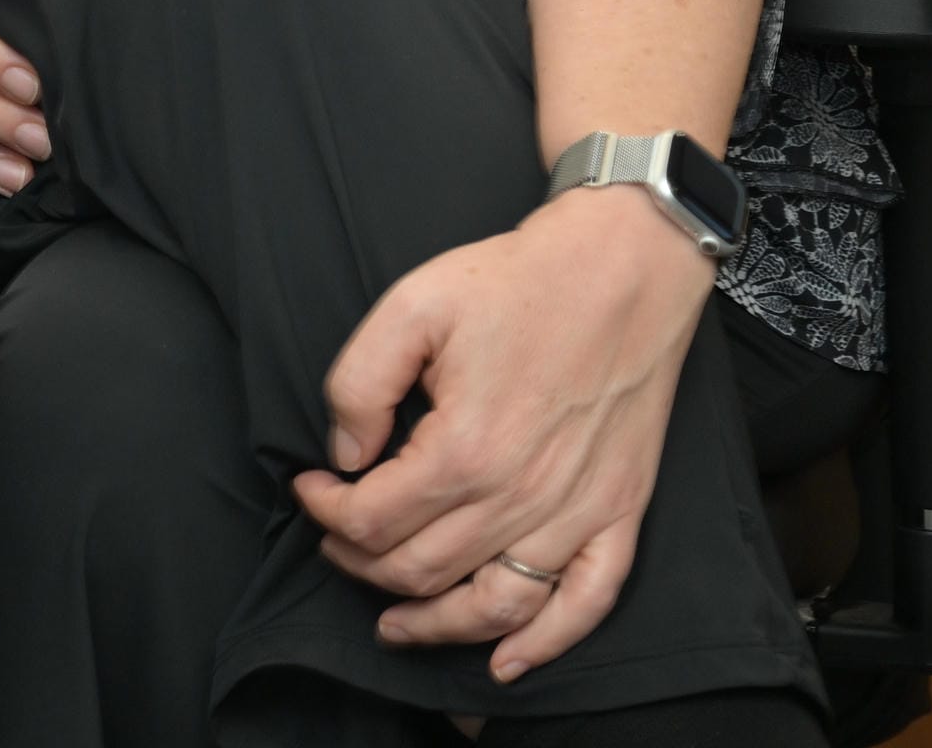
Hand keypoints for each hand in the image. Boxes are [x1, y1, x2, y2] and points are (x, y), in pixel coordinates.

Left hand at [291, 184, 719, 680]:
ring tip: (391, 623)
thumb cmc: (516, 282)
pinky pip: (586, 603)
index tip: (309, 488)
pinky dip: (545, 644)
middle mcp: (522, 495)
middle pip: (420, 568)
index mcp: (466, 447)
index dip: (325, 512)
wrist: (622, 269)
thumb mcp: (411, 304)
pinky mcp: (620, 513)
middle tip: (337, 537)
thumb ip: (358, 382)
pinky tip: (506, 663)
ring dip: (433, 624)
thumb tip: (343, 452)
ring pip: (492, 605)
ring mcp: (577, 512)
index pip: (371, 518)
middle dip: (361, 562)